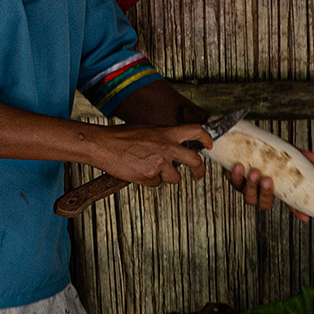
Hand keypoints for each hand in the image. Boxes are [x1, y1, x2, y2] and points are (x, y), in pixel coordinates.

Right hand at [89, 123, 210, 187]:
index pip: (196, 131)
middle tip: (198, 176)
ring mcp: (159, 163)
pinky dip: (149, 180)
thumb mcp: (147, 130)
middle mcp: (167, 148)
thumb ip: (164, 138)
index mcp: (167, 133)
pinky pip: (156, 183)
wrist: (103, 145)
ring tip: (149, 167)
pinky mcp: (149, 176)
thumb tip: (174, 146)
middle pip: (195, 161)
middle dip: (199, 171)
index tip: (209, 145)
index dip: (206, 138)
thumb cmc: (121, 137)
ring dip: (166, 176)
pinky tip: (138, 171)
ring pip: (174, 177)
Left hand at [224, 150, 313, 221]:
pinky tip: (239, 166)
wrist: (243, 143)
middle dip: (265, 194)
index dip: (297, 211)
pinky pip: (234, 183)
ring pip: (249, 198)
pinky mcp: (234, 180)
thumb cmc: (266, 151)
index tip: (305, 217)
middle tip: (267, 180)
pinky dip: (236, 176)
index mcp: (276, 189)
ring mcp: (247, 188)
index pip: (289, 204)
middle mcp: (261, 192)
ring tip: (254, 172)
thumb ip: (298, 155)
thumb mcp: (284, 152)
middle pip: (265, 204)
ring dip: (251, 186)